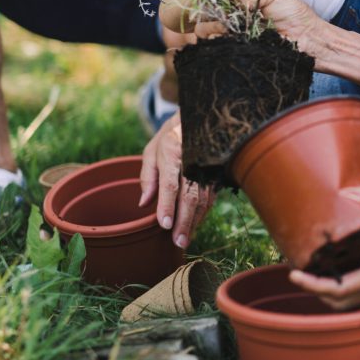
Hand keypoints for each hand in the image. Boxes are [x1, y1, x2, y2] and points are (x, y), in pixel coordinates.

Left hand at [139, 111, 214, 248]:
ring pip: (204, 199)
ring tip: (185, 239)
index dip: (167, 205)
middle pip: (190, 195)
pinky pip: (211, 196)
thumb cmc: (171, 136)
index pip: (170, 183)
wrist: (200, 118)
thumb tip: (143, 203)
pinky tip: (195, 225)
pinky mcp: (216, 173)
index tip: (164, 225)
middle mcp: (193, 160)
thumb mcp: (153, 150)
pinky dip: (203, 213)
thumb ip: (148, 176)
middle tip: (178, 242)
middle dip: (184, 221)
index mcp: (173, 152)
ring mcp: (208, 166)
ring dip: (195, 221)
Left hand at [288, 180, 359, 309]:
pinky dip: (349, 283)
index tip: (294, 274)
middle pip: (340, 301)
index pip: (339, 289)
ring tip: (318, 268)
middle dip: (316, 291)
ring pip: (352, 298)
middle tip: (300, 272)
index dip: (312, 285)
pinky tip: (348, 262)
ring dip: (332, 289)